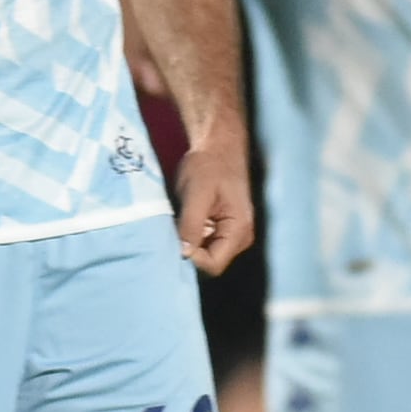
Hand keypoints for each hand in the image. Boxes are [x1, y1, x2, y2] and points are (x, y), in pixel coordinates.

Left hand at [173, 134, 253, 274]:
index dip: (192, 259)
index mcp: (239, 231)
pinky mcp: (220, 229)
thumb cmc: (209, 165)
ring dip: (187, 245)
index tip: (175, 242)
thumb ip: (191, 225)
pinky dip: (188, 237)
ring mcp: (230, 235)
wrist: (217, 146)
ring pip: (204, 254)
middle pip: (210, 263)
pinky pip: (202, 243)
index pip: (214, 264)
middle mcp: (239, 238)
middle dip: (189, 253)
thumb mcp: (196, 194)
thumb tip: (183, 253)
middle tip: (170, 235)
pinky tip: (179, 223)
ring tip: (175, 226)